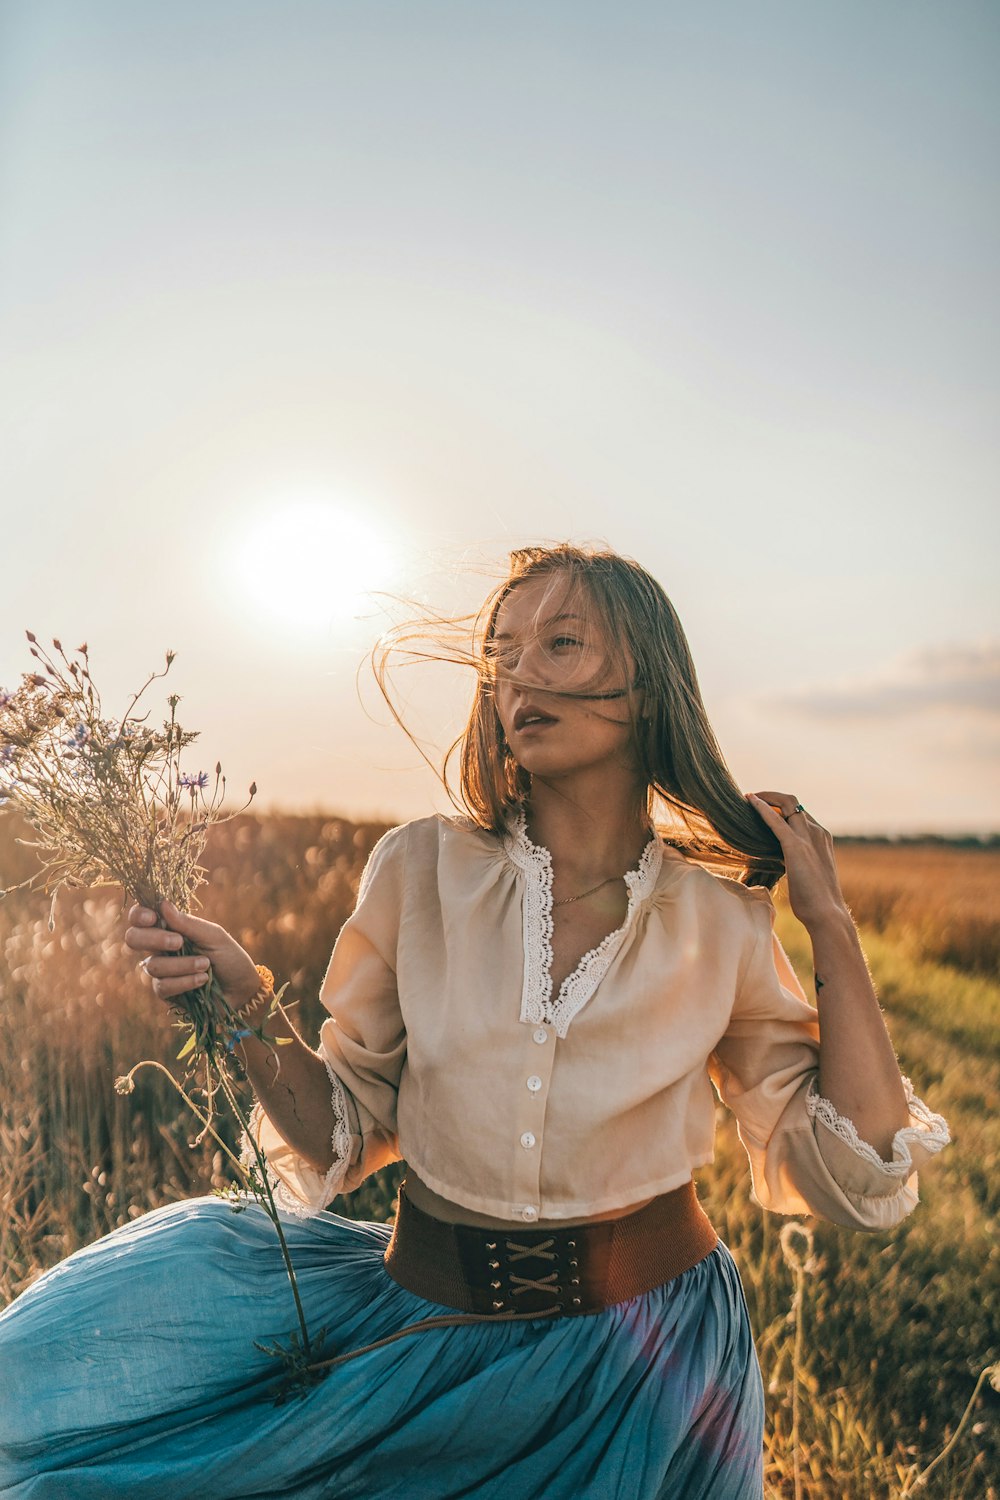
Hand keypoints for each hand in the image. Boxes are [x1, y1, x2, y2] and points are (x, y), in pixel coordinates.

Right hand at [124, 899, 259, 1009]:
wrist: (242, 989)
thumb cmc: (230, 957)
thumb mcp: (214, 936)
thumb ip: (188, 923)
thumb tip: (162, 904)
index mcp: (170, 928)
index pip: (141, 917)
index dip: (138, 915)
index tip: (152, 917)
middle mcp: (160, 947)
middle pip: (133, 939)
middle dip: (153, 939)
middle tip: (178, 942)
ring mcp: (161, 970)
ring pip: (153, 965)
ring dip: (182, 965)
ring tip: (206, 965)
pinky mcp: (165, 992)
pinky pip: (162, 985)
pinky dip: (185, 981)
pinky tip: (202, 980)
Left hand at [745, 791, 847, 929]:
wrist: (826, 913)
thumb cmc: (816, 900)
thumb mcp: (808, 872)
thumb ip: (798, 860)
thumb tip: (783, 862)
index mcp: (822, 837)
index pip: (800, 812)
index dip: (780, 807)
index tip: (764, 807)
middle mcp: (818, 832)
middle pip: (793, 803)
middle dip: (772, 796)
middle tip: (752, 799)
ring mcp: (809, 837)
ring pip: (787, 804)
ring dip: (766, 797)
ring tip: (748, 798)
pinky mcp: (796, 847)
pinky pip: (776, 821)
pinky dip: (762, 808)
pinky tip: (750, 802)